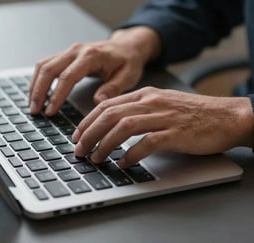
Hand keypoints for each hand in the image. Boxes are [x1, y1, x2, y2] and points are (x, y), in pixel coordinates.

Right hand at [29, 26, 160, 115]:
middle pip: (49, 69)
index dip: (57, 96)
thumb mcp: (128, 76)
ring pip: (43, 65)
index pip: (67, 76)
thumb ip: (113, 88)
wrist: (127, 47)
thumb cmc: (128, 61)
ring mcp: (69, 51)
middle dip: (38, 91)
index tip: (50, 111)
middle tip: (35, 111)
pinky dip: (38, 79)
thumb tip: (97, 101)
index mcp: (91, 56)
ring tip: (32, 105)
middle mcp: (76, 51)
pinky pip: (46, 65)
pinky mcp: (65, 55)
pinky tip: (36, 93)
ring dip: (34, 85)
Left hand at [72, 87, 253, 167]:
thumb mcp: (160, 104)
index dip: (87, 121)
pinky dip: (132, 154)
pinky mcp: (176, 132)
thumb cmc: (192, 114)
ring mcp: (163, 116)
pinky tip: (123, 163)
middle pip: (109, 115)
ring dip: (105, 144)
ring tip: (96, 158)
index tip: (77, 135)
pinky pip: (147, 143)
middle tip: (79, 150)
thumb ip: (136, 111)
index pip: (107, 105)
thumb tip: (110, 127)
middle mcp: (150, 102)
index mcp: (144, 94)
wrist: (228, 116)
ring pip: (124, 127)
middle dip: (89, 134)